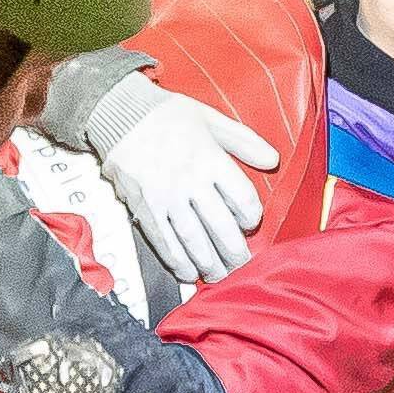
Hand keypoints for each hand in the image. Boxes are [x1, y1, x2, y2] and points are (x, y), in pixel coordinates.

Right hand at [85, 76, 276, 292]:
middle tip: (243, 264)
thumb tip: (273, 160)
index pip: (242, 199)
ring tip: (220, 276)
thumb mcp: (210, 118)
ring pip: (194, 240)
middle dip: (236, 252)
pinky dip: (178, 262)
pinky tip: (189, 274)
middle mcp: (191, 182)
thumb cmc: (167, 116)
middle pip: (221, 227)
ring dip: (210, 264)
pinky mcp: (146, 209)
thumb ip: (244, 141)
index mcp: (211, 159)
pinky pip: (164, 242)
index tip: (250, 224)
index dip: (251, 217)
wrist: (120, 116)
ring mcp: (167, 199)